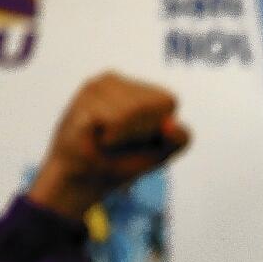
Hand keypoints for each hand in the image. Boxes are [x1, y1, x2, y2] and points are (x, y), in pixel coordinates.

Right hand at [25, 71, 189, 219]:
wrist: (82, 182)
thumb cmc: (121, 163)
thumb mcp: (161, 153)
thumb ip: (180, 139)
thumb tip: (173, 126)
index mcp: (134, 88)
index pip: (168, 101)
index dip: (159, 127)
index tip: (140, 138)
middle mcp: (113, 80)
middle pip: (152, 105)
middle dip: (141, 132)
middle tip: (118, 141)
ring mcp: (94, 88)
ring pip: (132, 111)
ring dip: (123, 137)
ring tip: (105, 139)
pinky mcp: (82, 102)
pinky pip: (115, 121)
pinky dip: (111, 139)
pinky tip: (94, 138)